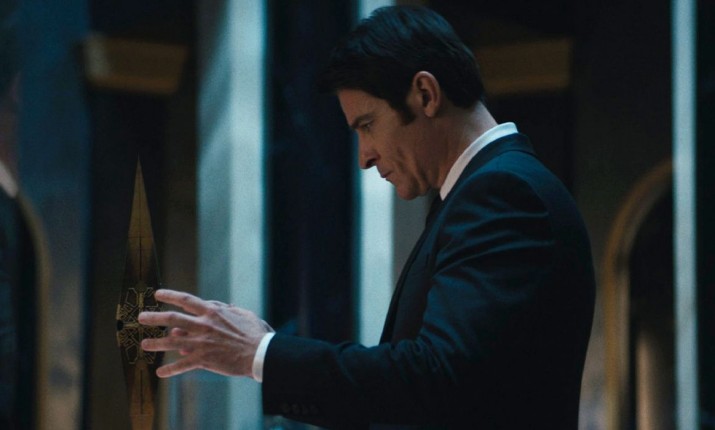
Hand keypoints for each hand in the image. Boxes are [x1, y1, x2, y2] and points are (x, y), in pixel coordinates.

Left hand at [138, 289, 272, 377]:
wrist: (259, 353)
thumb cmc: (255, 333)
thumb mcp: (244, 314)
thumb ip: (230, 310)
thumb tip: (223, 305)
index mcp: (213, 312)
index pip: (186, 300)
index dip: (170, 295)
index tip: (158, 294)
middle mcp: (203, 325)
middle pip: (173, 319)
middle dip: (154, 317)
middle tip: (141, 317)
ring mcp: (201, 343)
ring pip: (172, 342)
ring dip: (156, 343)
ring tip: (143, 344)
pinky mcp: (203, 360)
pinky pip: (182, 365)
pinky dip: (170, 370)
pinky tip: (160, 373)